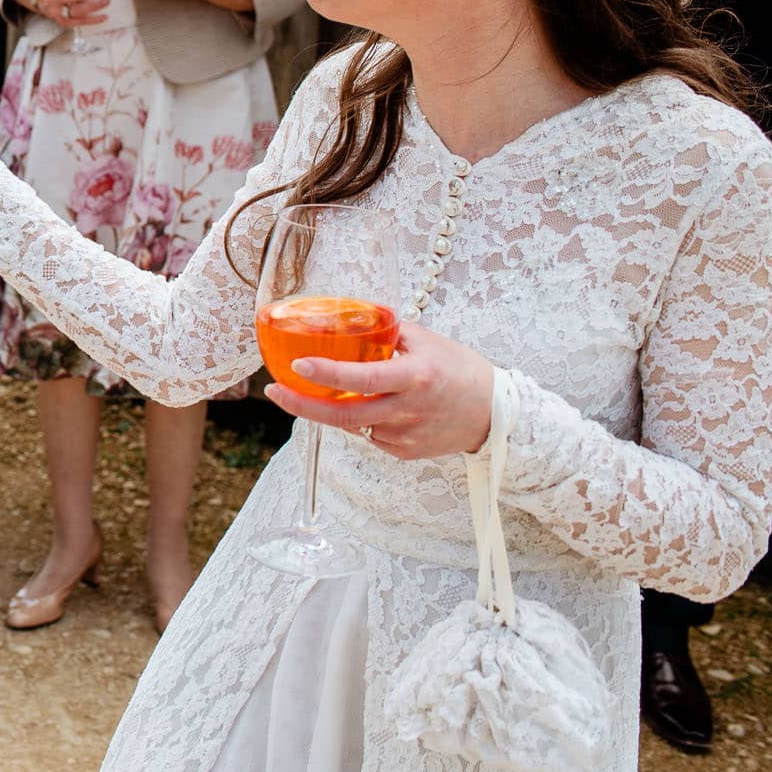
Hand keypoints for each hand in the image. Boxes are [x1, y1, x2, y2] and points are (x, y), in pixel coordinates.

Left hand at [264, 321, 493, 459]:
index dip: (327, 374)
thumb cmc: (460, 369)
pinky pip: (371, 434)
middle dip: (302, 406)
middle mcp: (409, 410)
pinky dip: (366, 419)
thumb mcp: (425, 340)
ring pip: (355, 423)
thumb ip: (385, 333)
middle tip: (275, 392)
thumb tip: (345, 319)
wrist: (496, 414)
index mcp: (415, 377)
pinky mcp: (405, 452)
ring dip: (342, 406)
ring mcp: (406, 436)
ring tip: (352, 388)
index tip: (297, 366)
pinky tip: (384, 406)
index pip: (363, 378)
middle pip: (344, 416)